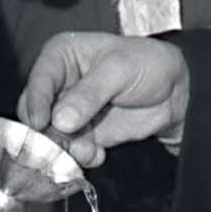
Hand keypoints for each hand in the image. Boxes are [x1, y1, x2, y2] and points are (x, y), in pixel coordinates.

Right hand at [19, 32, 190, 169]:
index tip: (41, 123)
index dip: (37, 102)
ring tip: (87, 149)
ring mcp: (67, 111)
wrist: (175, 92)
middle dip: (47, 131)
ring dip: (64, 148)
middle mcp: (58, 83)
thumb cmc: (148, 65)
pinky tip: (96, 154)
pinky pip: (68, 149)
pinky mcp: (81, 133)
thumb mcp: (119, 70)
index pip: (39, 80)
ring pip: (49, 135)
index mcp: (62, 55)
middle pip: (35, 111)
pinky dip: (79, 156)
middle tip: (61, 144)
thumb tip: (60, 120)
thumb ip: (89, 94)